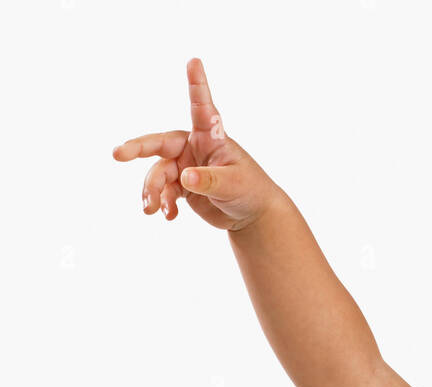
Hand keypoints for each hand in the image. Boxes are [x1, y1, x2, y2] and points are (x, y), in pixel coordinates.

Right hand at [112, 56, 282, 231]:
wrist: (251, 216)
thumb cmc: (250, 190)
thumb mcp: (233, 184)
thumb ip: (210, 180)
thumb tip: (184, 178)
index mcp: (210, 136)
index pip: (201, 106)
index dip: (197, 84)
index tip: (194, 61)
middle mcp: (193, 147)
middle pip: (159, 143)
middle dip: (137, 148)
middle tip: (117, 154)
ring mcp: (185, 166)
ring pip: (158, 174)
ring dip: (152, 192)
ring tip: (150, 210)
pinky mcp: (183, 186)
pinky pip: (165, 194)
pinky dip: (163, 205)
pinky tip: (168, 217)